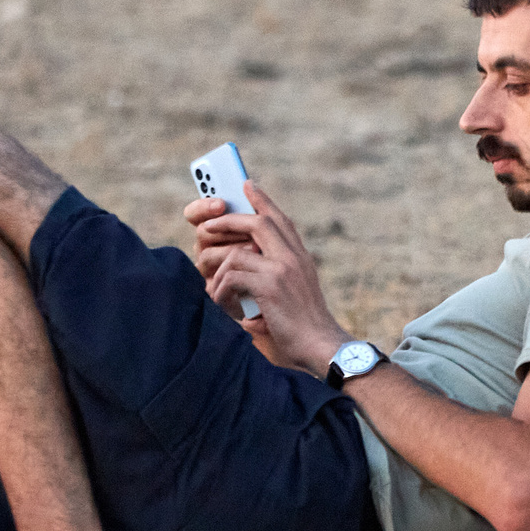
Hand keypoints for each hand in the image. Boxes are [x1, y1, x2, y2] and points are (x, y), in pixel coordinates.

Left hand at [196, 180, 347, 372]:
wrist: (322, 346)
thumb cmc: (304, 326)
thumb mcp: (296, 291)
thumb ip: (278, 273)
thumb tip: (245, 261)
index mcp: (300, 257)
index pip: (281, 219)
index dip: (262, 200)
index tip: (247, 184)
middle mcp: (294, 257)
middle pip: (258, 222)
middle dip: (228, 221)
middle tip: (207, 226)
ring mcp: (283, 269)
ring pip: (237, 252)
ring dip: (218, 272)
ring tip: (215, 291)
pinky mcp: (270, 286)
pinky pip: (233, 277)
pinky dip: (222, 292)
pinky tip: (225, 306)